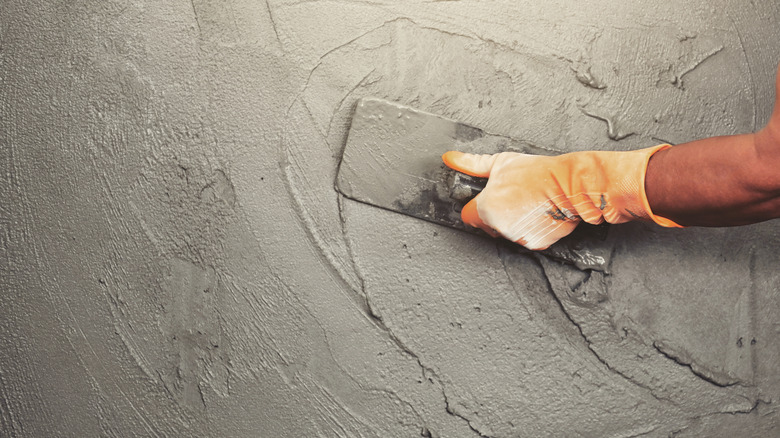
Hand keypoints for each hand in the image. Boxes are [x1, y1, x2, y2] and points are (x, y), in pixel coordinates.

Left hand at [442, 146, 677, 249]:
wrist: (570, 184)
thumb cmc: (537, 172)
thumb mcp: (501, 163)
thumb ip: (472, 164)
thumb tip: (450, 158)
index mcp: (486, 207)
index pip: (469, 217)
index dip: (477, 207)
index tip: (487, 200)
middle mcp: (499, 226)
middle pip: (488, 225)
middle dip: (496, 215)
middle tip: (514, 199)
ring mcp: (517, 237)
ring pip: (507, 233)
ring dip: (513, 223)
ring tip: (528, 204)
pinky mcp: (534, 244)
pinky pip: (525, 239)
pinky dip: (530, 230)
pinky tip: (537, 214)